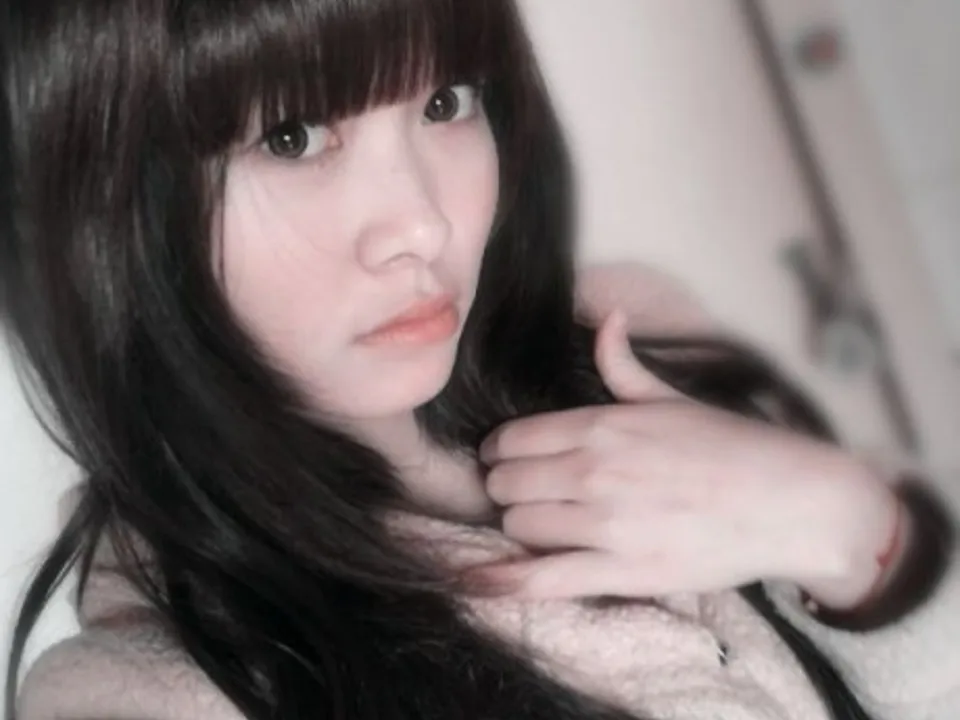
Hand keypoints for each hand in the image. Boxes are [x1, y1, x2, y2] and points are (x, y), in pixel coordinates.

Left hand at [473, 311, 899, 605]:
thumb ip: (623, 363)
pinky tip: (478, 582)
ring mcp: (605, 523)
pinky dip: (504, 582)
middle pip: (504, 484)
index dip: (501, 453)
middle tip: (527, 495)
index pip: (512, 439)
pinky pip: (542, 579)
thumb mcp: (672, 398)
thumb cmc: (733, 446)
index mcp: (601, 425)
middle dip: (507, 490)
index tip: (511, 461)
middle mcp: (593, 471)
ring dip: (520, 528)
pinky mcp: (622, 571)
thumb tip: (606, 317)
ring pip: (517, 527)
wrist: (791, 502)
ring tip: (542, 527)